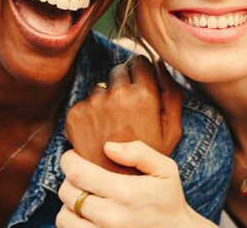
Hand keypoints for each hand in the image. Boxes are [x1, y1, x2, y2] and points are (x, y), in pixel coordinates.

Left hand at [56, 143, 215, 227]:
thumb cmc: (168, 200)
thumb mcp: (165, 170)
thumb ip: (139, 153)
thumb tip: (108, 147)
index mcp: (125, 193)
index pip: (77, 173)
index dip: (69, 160)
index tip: (73, 156)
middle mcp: (110, 217)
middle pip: (67, 193)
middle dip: (70, 179)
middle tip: (82, 175)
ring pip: (63, 216)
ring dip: (69, 203)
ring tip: (84, 196)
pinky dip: (72, 221)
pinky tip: (86, 214)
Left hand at [65, 56, 182, 173]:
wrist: (117, 186)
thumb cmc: (149, 159)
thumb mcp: (172, 129)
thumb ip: (171, 93)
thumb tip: (161, 64)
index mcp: (143, 95)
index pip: (139, 61)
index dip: (142, 74)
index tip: (142, 88)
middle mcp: (116, 95)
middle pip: (118, 71)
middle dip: (123, 85)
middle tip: (128, 112)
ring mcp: (93, 104)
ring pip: (100, 87)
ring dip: (105, 99)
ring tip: (113, 126)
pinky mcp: (74, 115)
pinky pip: (84, 103)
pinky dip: (89, 114)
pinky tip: (99, 133)